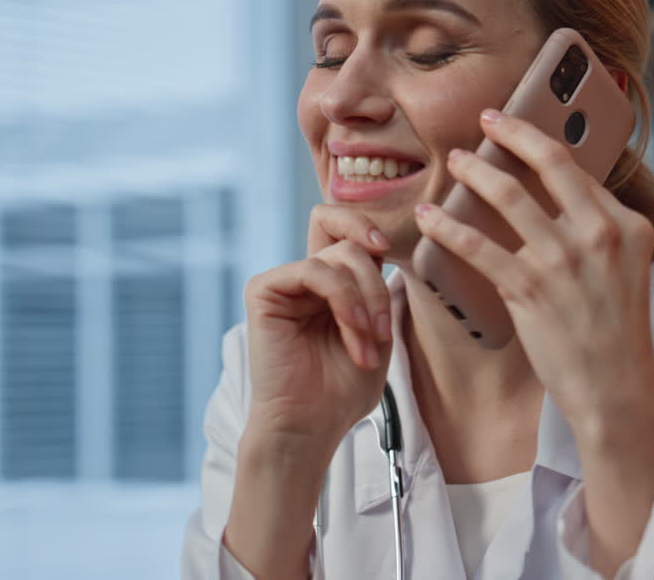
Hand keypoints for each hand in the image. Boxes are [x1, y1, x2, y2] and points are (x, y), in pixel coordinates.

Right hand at [242, 204, 393, 451]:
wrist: (309, 427)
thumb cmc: (341, 391)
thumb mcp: (376, 334)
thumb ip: (381, 294)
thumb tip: (389, 255)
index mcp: (329, 285)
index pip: (345, 230)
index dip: (367, 226)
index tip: (388, 249)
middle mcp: (305, 278)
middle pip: (348, 240)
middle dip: (375, 282)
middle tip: (382, 330)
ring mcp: (283, 283)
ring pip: (338, 254)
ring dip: (364, 301)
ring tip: (367, 343)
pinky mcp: (264, 291)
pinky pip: (314, 270)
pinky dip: (343, 299)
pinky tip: (352, 331)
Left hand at [412, 108, 653, 439]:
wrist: (616, 390)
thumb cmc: (613, 333)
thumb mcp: (622, 271)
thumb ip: (596, 232)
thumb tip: (555, 199)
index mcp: (627, 226)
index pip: (578, 171)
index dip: (541, 142)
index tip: (516, 127)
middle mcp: (600, 234)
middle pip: (549, 163)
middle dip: (513, 132)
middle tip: (486, 118)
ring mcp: (564, 261)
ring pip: (509, 196)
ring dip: (474, 173)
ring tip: (455, 162)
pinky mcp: (530, 289)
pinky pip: (478, 246)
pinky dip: (447, 228)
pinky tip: (428, 219)